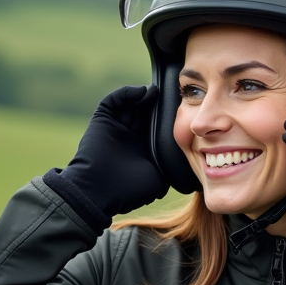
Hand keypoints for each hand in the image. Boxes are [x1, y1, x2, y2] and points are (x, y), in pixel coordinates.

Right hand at [43, 85, 169, 228]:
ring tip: (155, 92)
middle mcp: (128, 137)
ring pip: (129, 104)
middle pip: (143, 112)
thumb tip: (186, 160)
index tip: (178, 109)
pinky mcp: (101, 121)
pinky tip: (140, 92)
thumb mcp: (159, 181)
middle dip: (154, 103)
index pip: (156, 127)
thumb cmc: (129, 191)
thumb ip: (171, 168)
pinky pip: (112, 101)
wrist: (99, 192)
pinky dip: (125, 93)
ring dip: (142, 96)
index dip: (165, 117)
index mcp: (142, 150)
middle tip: (168, 96)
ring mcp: (114, 128)